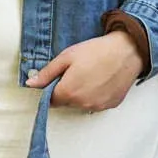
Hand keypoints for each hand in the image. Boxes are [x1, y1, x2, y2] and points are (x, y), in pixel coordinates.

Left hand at [26, 30, 140, 111]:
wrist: (127, 51)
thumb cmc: (96, 51)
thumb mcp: (67, 57)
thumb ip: (47, 73)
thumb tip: (30, 84)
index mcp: (68, 93)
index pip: (50, 100)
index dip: (52, 88)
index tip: (59, 77)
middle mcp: (82, 104)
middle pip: (66, 102)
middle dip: (67, 90)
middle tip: (77, 71)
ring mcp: (97, 106)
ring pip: (81, 104)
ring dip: (81, 94)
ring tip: (91, 74)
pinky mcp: (110, 105)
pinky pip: (96, 103)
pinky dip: (96, 95)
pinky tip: (102, 80)